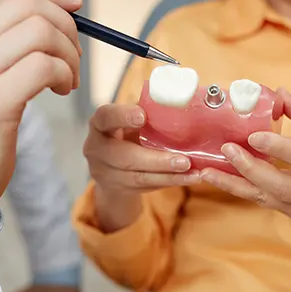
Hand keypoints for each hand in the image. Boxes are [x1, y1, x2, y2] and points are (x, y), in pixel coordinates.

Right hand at [0, 0, 82, 227]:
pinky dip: (65, 75)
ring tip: (68, 79)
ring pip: (40, 32)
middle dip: (66, 25)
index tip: (75, 6)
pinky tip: (61, 91)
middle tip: (74, 55)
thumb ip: (6, 41)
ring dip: (70, 54)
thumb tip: (62, 9)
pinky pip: (44, 67)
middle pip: (28, 6)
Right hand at [83, 104, 200, 230]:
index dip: (122, 116)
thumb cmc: (127, 133)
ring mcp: (105, 173)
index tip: (143, 116)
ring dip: (169, 176)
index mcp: (100, 124)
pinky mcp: (118, 189)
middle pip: (124, 157)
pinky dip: (170, 182)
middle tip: (184, 160)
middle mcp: (97, 149)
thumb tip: (184, 102)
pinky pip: (147, 187)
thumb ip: (148, 113)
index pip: (106, 117)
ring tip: (194, 174)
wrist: (111, 166)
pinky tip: (189, 179)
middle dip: (156, 160)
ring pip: (139, 177)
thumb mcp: (131, 120)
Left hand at [201, 88, 290, 255]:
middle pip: (283, 185)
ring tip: (208, 171)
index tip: (253, 136)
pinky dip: (239, 189)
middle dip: (251, 169)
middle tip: (227, 149)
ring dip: (235, 184)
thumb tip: (278, 92)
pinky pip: (262, 201)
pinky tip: (217, 179)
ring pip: (267, 198)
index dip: (279, 148)